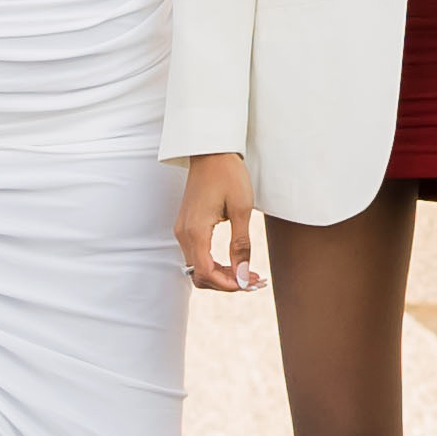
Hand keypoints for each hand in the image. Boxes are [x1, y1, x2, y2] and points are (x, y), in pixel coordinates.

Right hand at [177, 152, 257, 291]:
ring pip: (198, 267)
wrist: (211, 151)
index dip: (227, 284)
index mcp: (195, 231)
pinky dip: (215, 263)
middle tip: (254, 281)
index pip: (206, 272)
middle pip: (200, 275)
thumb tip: (242, 275)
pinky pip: (198, 254)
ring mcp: (183, 230)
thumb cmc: (228, 174)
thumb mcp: (241, 209)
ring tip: (248, 273)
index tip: (249, 284)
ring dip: (221, 275)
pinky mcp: (187, 226)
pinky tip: (235, 262)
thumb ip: (241, 245)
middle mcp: (183, 234)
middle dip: (226, 283)